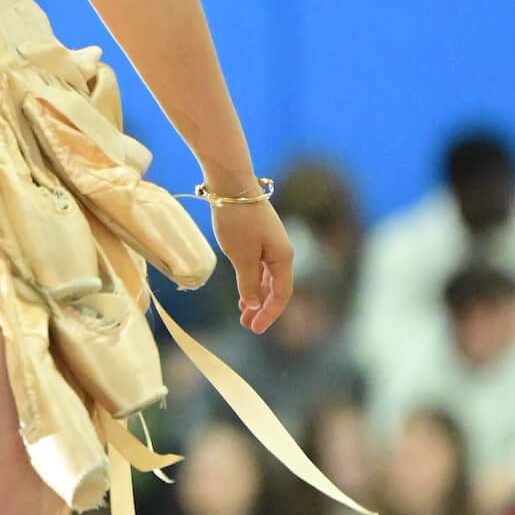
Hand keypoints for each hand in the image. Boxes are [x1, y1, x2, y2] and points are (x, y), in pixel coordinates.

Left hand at [209, 194, 294, 332]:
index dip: (269, 314)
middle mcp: (281, 252)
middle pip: (276, 288)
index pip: (281, 294)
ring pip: (267, 278)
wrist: (231, 185)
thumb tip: (254, 304)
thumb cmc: (238, 220)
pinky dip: (252, 281)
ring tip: (243, 314)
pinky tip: (243, 291)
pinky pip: (260, 267)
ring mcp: (271, 244)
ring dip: (256, 296)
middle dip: (263, 308)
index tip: (255, 329)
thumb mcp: (241, 256)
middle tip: (247, 326)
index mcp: (283, 257)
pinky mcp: (259, 237)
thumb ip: (249, 282)